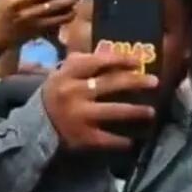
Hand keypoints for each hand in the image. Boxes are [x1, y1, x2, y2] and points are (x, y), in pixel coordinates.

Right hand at [40, 51, 157, 149]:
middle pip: (110, 83)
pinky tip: (133, 140)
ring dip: (136, 111)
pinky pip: (108, 138)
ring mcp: (79, 115)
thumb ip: (82, 62)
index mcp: (68, 74)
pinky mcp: (83, 137)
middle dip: (136, 81)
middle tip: (155, 82)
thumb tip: (112, 51)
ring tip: (151, 111)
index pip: (98, 61)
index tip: (139, 61)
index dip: (121, 59)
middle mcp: (73, 92)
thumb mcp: (62, 73)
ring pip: (114, 110)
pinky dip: (122, 140)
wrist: (36, 125)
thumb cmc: (57, 94)